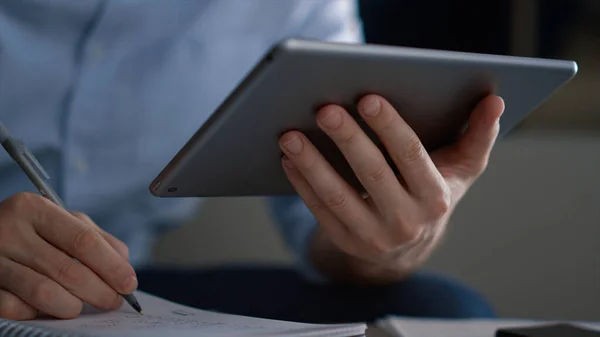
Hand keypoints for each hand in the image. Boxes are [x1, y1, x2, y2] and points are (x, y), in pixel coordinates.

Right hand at [0, 192, 135, 319]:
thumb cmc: (27, 229)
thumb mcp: (59, 221)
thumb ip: (94, 236)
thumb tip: (123, 263)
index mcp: (35, 209)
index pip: (84, 241)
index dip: (111, 267)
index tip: (129, 283)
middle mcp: (10, 230)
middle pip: (68, 270)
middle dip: (99, 291)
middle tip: (113, 301)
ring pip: (44, 292)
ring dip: (71, 305)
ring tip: (80, 306)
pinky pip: (15, 307)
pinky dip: (37, 312)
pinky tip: (45, 307)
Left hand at [278, 94, 503, 281]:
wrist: (409, 245)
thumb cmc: (432, 192)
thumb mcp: (460, 169)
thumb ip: (478, 135)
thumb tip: (494, 100)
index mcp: (435, 196)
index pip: (411, 156)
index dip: (390, 127)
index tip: (367, 98)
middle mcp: (406, 220)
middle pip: (372, 173)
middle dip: (347, 139)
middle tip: (324, 109)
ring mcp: (374, 236)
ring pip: (338, 196)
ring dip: (312, 164)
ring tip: (290, 135)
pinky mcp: (347, 242)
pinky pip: (320, 211)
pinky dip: (302, 184)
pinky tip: (288, 158)